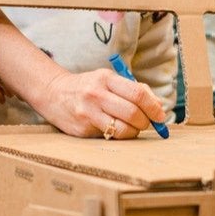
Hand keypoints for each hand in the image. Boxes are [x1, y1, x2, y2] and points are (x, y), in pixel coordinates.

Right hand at [34, 67, 165, 138]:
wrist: (54, 93)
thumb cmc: (88, 87)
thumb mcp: (108, 80)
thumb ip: (133, 89)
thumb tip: (158, 105)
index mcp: (106, 78)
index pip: (137, 94)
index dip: (153, 107)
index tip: (160, 115)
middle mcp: (96, 94)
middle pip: (132, 113)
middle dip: (146, 122)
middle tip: (147, 124)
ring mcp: (88, 113)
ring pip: (122, 129)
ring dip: (134, 132)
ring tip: (133, 128)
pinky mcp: (82, 129)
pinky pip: (109, 136)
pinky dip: (119, 136)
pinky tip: (116, 130)